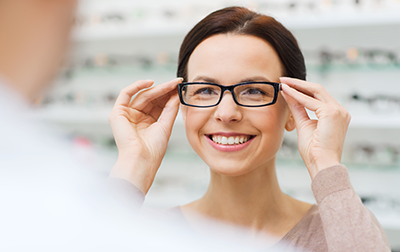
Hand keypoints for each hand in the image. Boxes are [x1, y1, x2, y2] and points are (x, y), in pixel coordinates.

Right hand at [108, 78, 181, 193]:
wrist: (142, 159)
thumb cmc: (153, 149)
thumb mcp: (166, 125)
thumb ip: (170, 109)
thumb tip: (176, 94)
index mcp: (147, 122)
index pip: (159, 104)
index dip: (169, 95)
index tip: (179, 87)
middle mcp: (136, 117)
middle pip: (151, 98)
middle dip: (164, 90)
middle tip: (176, 82)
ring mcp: (126, 115)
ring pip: (142, 95)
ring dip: (157, 88)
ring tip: (170, 84)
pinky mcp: (117, 113)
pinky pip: (125, 94)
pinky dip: (137, 86)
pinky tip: (151, 82)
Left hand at [280, 77, 350, 179]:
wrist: (322, 165)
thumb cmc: (314, 151)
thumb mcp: (304, 125)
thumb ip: (298, 109)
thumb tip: (288, 95)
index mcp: (336, 114)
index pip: (318, 96)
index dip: (302, 89)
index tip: (287, 85)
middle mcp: (340, 111)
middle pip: (318, 89)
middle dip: (299, 83)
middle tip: (283, 79)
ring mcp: (339, 111)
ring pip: (315, 91)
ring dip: (297, 86)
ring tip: (283, 82)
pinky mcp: (332, 113)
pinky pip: (311, 101)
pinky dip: (297, 95)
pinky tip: (286, 91)